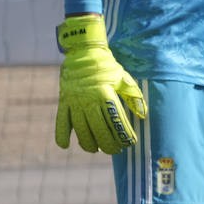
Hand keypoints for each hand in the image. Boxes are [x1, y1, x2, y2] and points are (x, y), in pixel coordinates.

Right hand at [55, 15, 145, 153]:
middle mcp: (88, 99)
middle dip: (107, 143)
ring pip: (80, 128)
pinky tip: (65, 146)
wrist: (83, 53)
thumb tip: (142, 114)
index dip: (123, 133)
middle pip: (98, 128)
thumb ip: (133, 96)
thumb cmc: (107, 67)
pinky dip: (61, 134)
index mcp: (105, 93)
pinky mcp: (64, 101)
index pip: (116, 119)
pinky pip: (61, 120)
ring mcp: (74, 101)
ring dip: (87, 142)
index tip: (130, 143)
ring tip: (95, 150)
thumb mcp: (124, 78)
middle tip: (114, 151)